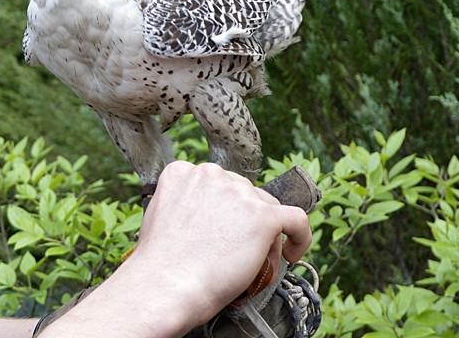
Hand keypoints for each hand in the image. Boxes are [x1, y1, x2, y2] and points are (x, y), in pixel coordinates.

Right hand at [35, 160, 311, 337]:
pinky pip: (297, 219)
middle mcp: (211, 174)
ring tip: (254, 258)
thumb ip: (181, 204)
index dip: (222, 208)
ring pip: (267, 205)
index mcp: (182, 172)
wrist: (166, 285)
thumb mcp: (159, 216)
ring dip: (265, 229)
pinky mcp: (263, 215)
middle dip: (242, 218)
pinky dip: (300, 237)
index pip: (215, 183)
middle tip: (234, 249)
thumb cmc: (159, 264)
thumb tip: (202, 215)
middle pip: (242, 192)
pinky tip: (291, 253)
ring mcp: (238, 192)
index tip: (221, 230)